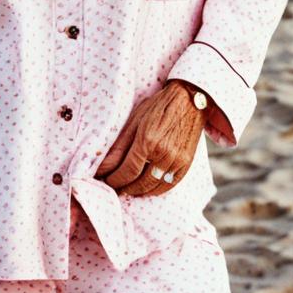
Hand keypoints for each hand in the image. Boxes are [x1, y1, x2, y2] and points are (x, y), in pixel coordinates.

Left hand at [95, 81, 206, 196]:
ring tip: (127, 188)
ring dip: (138, 191)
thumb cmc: (158, 107)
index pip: (128, 171)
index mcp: (148, 140)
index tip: (107, 180)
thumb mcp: (134, 120)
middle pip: (140, 183)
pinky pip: (168, 186)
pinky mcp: (186, 164)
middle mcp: (164, 153)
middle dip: (124, 188)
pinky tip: (146, 187)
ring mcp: (177, 161)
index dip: (115, 180)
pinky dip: (155, 190)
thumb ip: (119, 146)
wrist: (189, 100)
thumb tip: (103, 166)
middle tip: (114, 186)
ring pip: (154, 188)